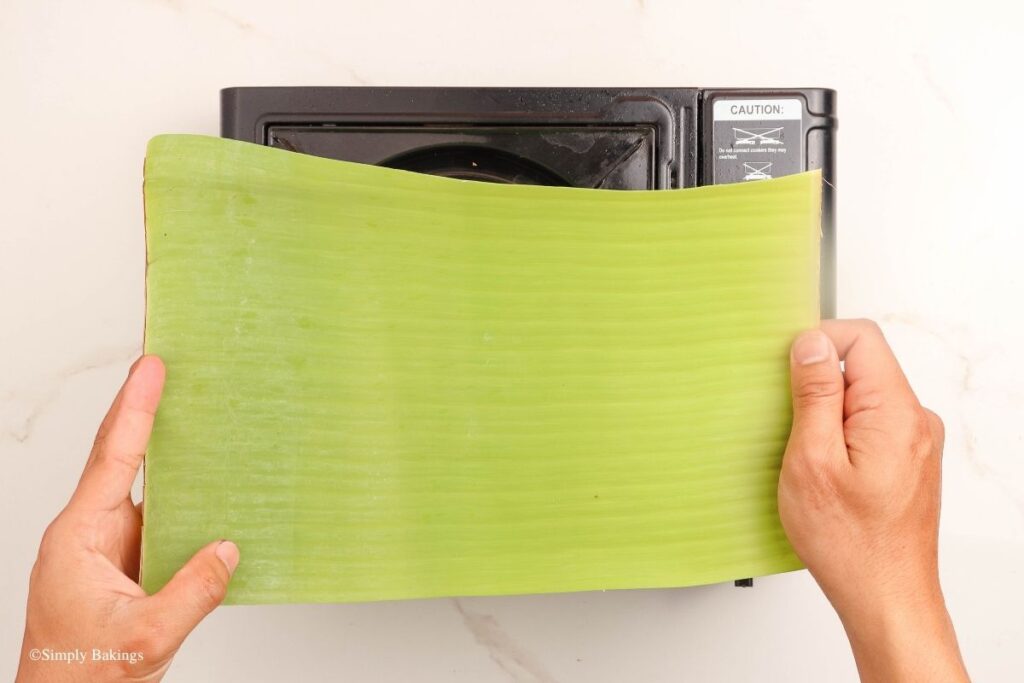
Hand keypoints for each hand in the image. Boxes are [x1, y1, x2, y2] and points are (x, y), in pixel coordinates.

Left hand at [17, 356, 238, 682]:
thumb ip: (193, 590)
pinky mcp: (124, 567)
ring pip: (143, 490)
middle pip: (120, 458)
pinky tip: (209, 493)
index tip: (152, 367)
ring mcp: (106, 551)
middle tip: (168, 367)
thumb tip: (227, 549)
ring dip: (169, 458)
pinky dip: (182, 502)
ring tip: (201, 419)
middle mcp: (89, 536)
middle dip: (142, 411)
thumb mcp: (147, 638)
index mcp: (79, 539)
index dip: (135, 408)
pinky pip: (157, 521)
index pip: (112, 459)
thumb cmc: (81, 678)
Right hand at [778, 320, 967, 681]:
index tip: (785, 372)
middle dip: (816, 386)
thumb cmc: (850, 544)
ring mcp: (913, 441)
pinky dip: (839, 436)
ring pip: (861, 397)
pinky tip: (823, 472)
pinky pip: (868, 424)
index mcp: (896, 412)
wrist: (886, 598)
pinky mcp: (905, 459)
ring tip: (806, 458)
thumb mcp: (812, 461)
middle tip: (790, 427)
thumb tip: (811, 342)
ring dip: (826, 415)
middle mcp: (914, 420)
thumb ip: (814, 394)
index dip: (816, 342)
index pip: (861, 337)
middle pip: (860, 366)